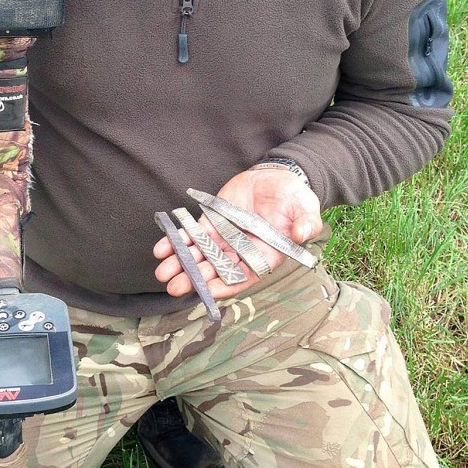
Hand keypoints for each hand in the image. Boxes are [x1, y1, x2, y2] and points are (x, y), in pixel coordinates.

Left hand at [153, 167, 322, 298]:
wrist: (277, 177)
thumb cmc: (294, 198)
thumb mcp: (305, 209)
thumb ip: (306, 223)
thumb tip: (302, 234)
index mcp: (265, 256)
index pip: (243, 277)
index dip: (226, 284)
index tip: (208, 289)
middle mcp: (241, 252)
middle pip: (215, 270)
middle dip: (195, 279)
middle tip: (175, 287)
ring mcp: (224, 238)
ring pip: (199, 256)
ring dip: (181, 264)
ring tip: (163, 272)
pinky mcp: (212, 222)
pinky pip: (192, 235)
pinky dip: (176, 242)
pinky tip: (161, 248)